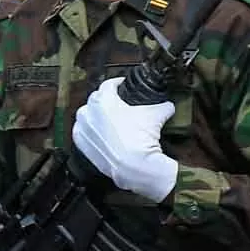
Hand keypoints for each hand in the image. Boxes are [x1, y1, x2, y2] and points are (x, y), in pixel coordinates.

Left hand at [71, 77, 178, 203]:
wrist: (133, 166)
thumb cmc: (141, 138)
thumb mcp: (155, 116)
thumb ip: (162, 106)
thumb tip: (168, 106)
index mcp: (103, 99)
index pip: (109, 85)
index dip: (117, 83)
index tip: (122, 85)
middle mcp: (88, 111)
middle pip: (96, 99)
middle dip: (106, 99)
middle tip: (117, 103)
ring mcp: (83, 128)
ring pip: (86, 115)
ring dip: (94, 114)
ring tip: (107, 118)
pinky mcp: (81, 144)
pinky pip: (82, 132)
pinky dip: (89, 131)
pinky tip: (99, 133)